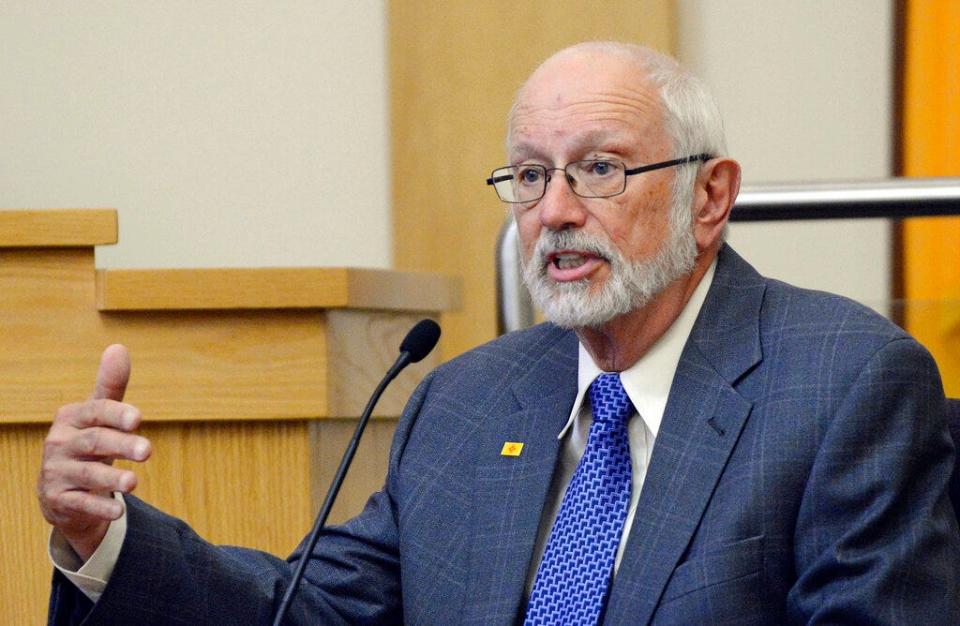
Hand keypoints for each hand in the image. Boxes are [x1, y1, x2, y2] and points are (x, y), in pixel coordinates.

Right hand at [37, 344, 151, 561]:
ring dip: (111, 478)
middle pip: (94, 442)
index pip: (96, 411)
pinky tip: (118, 511)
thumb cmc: (89, 442)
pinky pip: (80, 503)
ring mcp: (56, 472)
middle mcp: (60, 443)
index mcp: (72, 418)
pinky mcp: (58, 499)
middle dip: (121, 445)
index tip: (139, 418)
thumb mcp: (99, 416)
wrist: (61, 489)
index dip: (116, 414)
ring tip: (135, 482)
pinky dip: (99, 507)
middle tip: (148, 451)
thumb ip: (111, 386)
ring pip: (87, 473)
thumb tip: (118, 348)